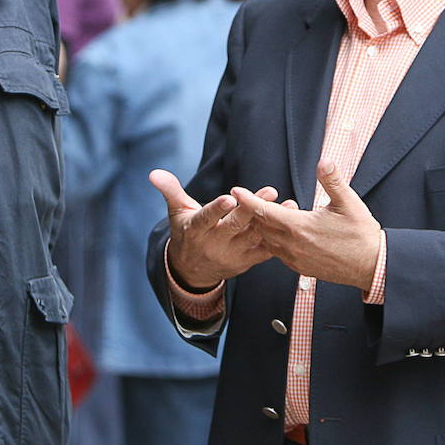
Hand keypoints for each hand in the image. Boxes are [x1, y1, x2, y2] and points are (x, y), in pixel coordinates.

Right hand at [149, 169, 278, 290]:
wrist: (192, 271)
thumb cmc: (186, 233)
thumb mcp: (176, 212)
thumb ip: (170, 191)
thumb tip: (154, 173)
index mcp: (196, 230)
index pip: (206, 218)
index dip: (218, 209)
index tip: (230, 197)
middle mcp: (214, 244)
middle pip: (235, 225)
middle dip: (252, 209)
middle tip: (269, 192)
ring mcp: (231, 255)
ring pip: (253, 237)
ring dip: (271, 222)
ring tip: (287, 205)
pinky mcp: (246, 262)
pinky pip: (264, 251)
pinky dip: (278, 238)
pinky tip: (290, 222)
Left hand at [231, 161, 382, 289]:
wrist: (372, 266)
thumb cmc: (361, 233)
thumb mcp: (349, 203)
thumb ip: (333, 181)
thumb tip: (324, 161)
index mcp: (300, 227)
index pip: (264, 211)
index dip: (248, 200)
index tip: (235, 190)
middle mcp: (292, 245)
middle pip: (261, 226)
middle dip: (252, 212)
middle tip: (245, 199)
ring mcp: (295, 259)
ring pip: (267, 241)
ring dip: (262, 227)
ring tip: (261, 213)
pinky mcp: (300, 268)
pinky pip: (277, 253)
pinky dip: (272, 241)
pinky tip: (277, 232)